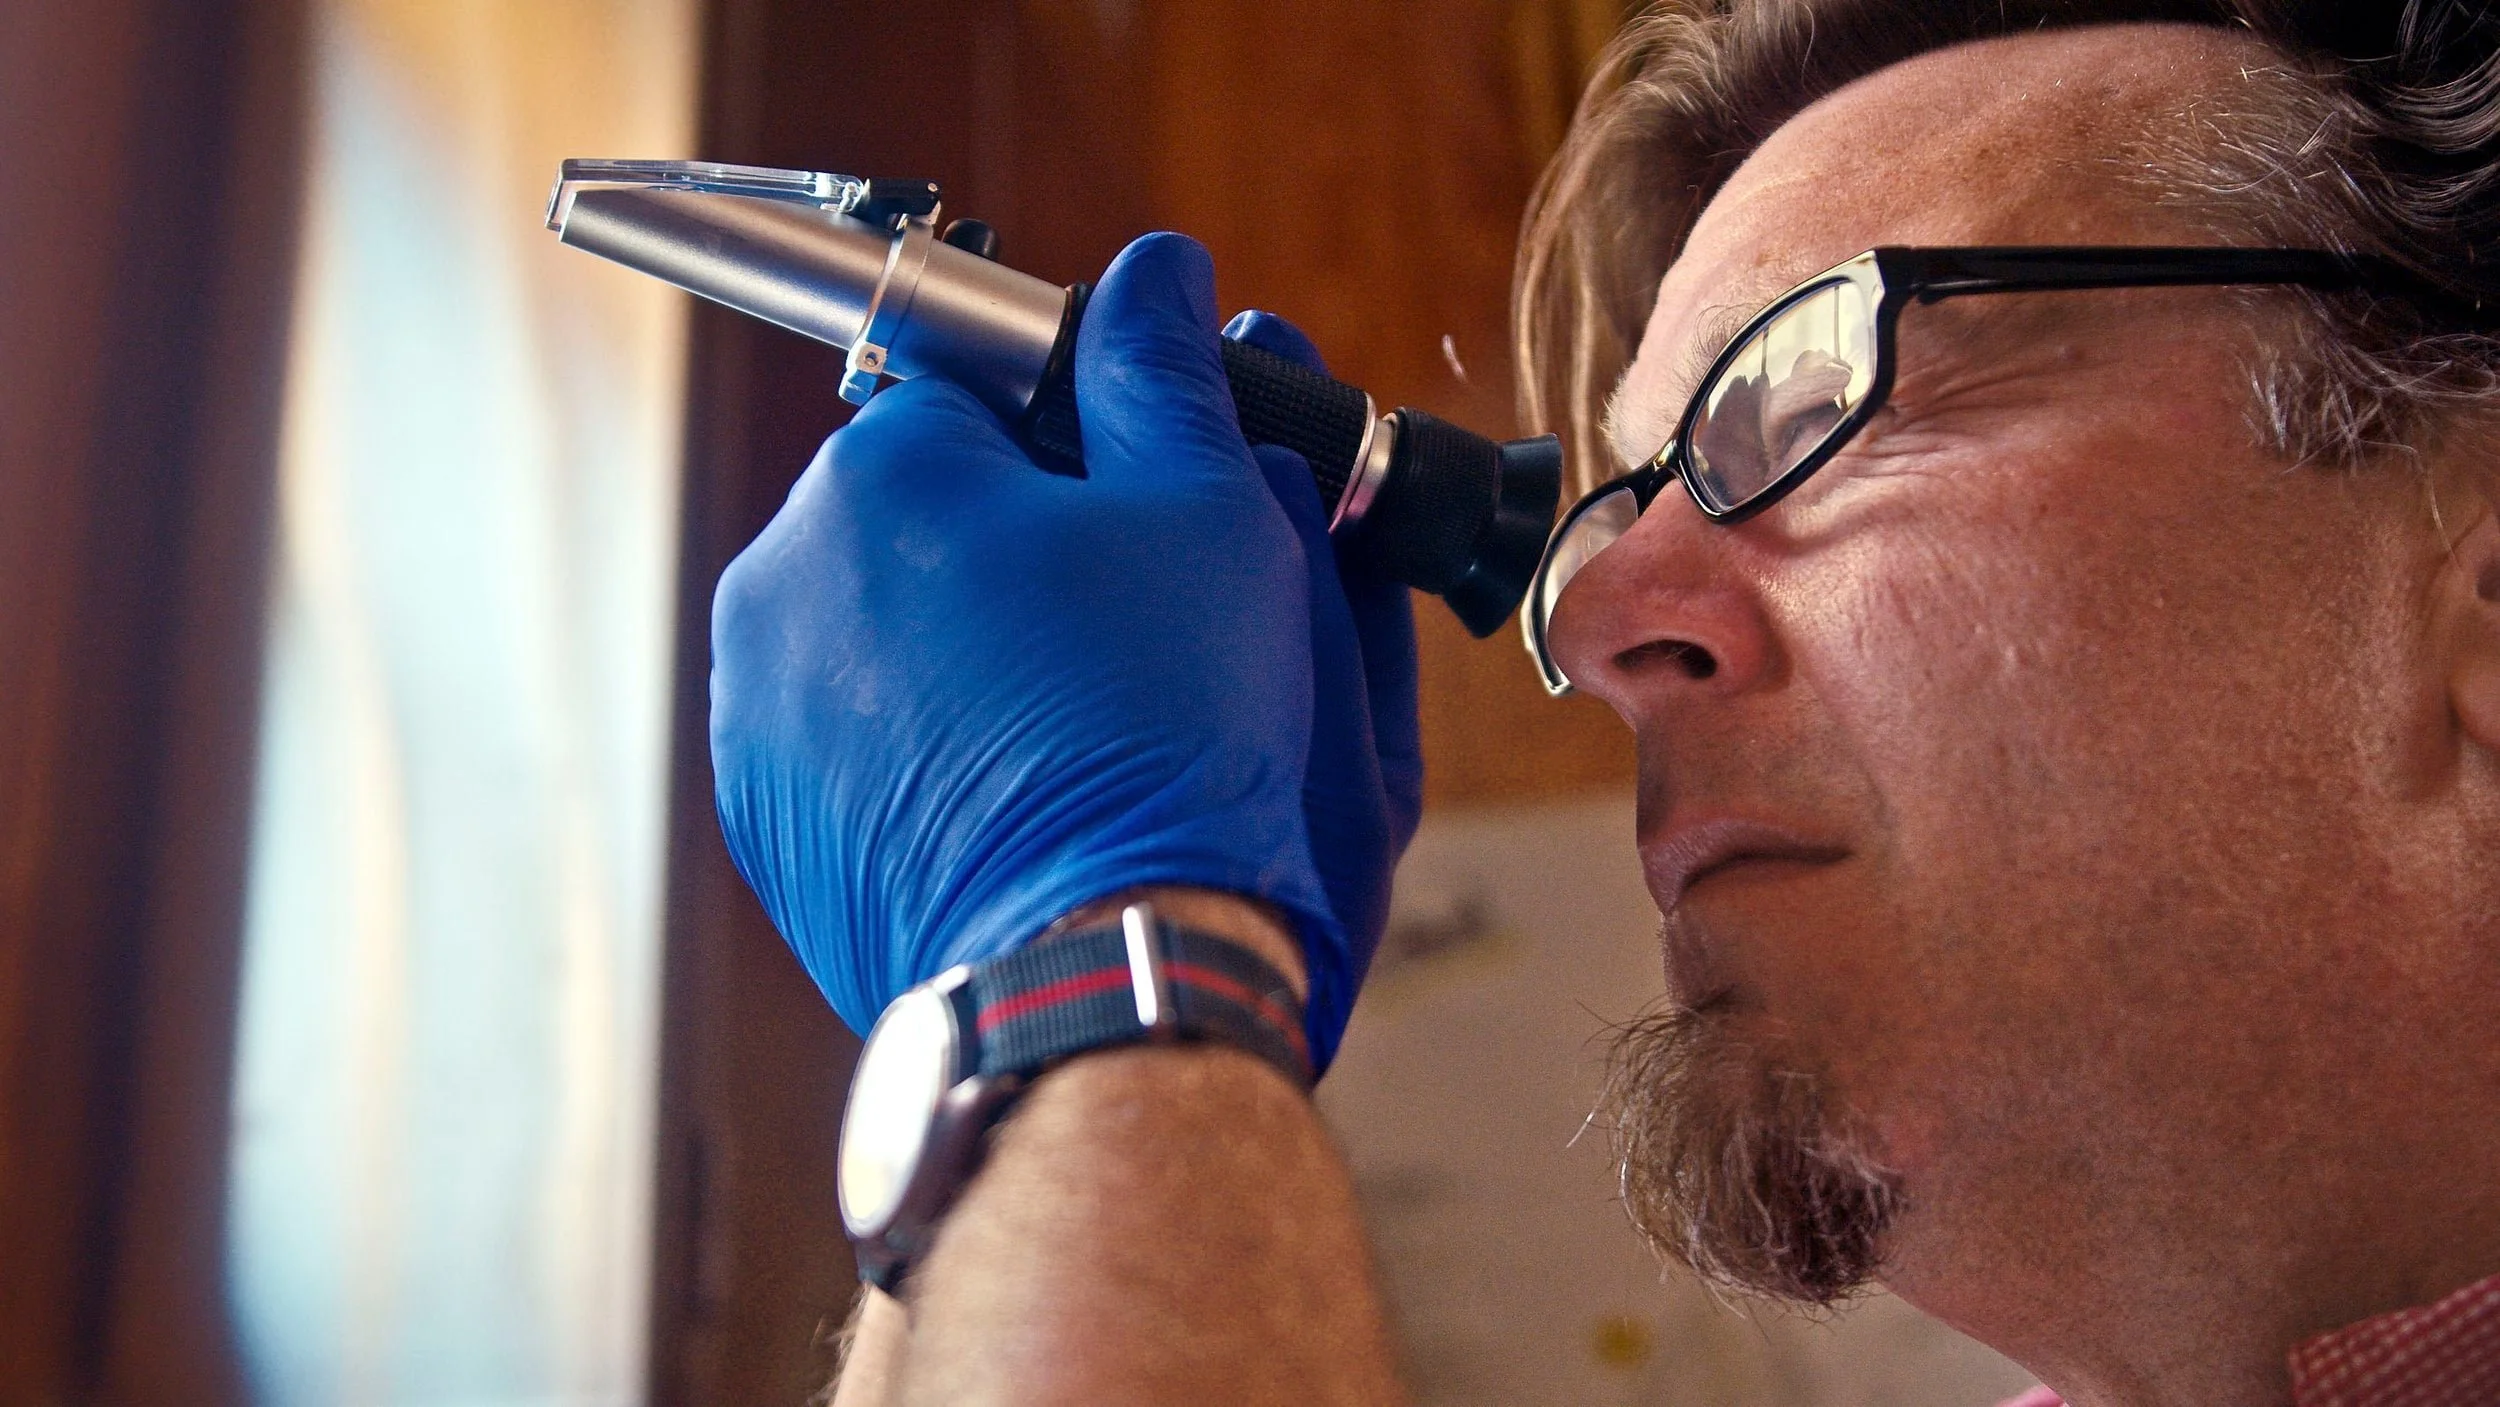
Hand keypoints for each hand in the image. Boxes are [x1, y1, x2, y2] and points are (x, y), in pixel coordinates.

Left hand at [711, 234, 1403, 1067]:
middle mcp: (784, 576)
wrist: (1105, 967)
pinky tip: (1013, 793)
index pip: (976, 395)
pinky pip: (849, 739)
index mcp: (881, 471)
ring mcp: (757, 709)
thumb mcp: (1212, 516)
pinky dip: (921, 749)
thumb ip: (1164, 374)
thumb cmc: (1166, 738)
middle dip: (1015, 550)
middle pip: (919, 515)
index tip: (1133, 515)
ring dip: (966, 651)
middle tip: (1124, 637)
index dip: (1075, 448)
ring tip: (1073, 730)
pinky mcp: (767, 821)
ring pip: (883, 631)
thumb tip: (1155, 276)